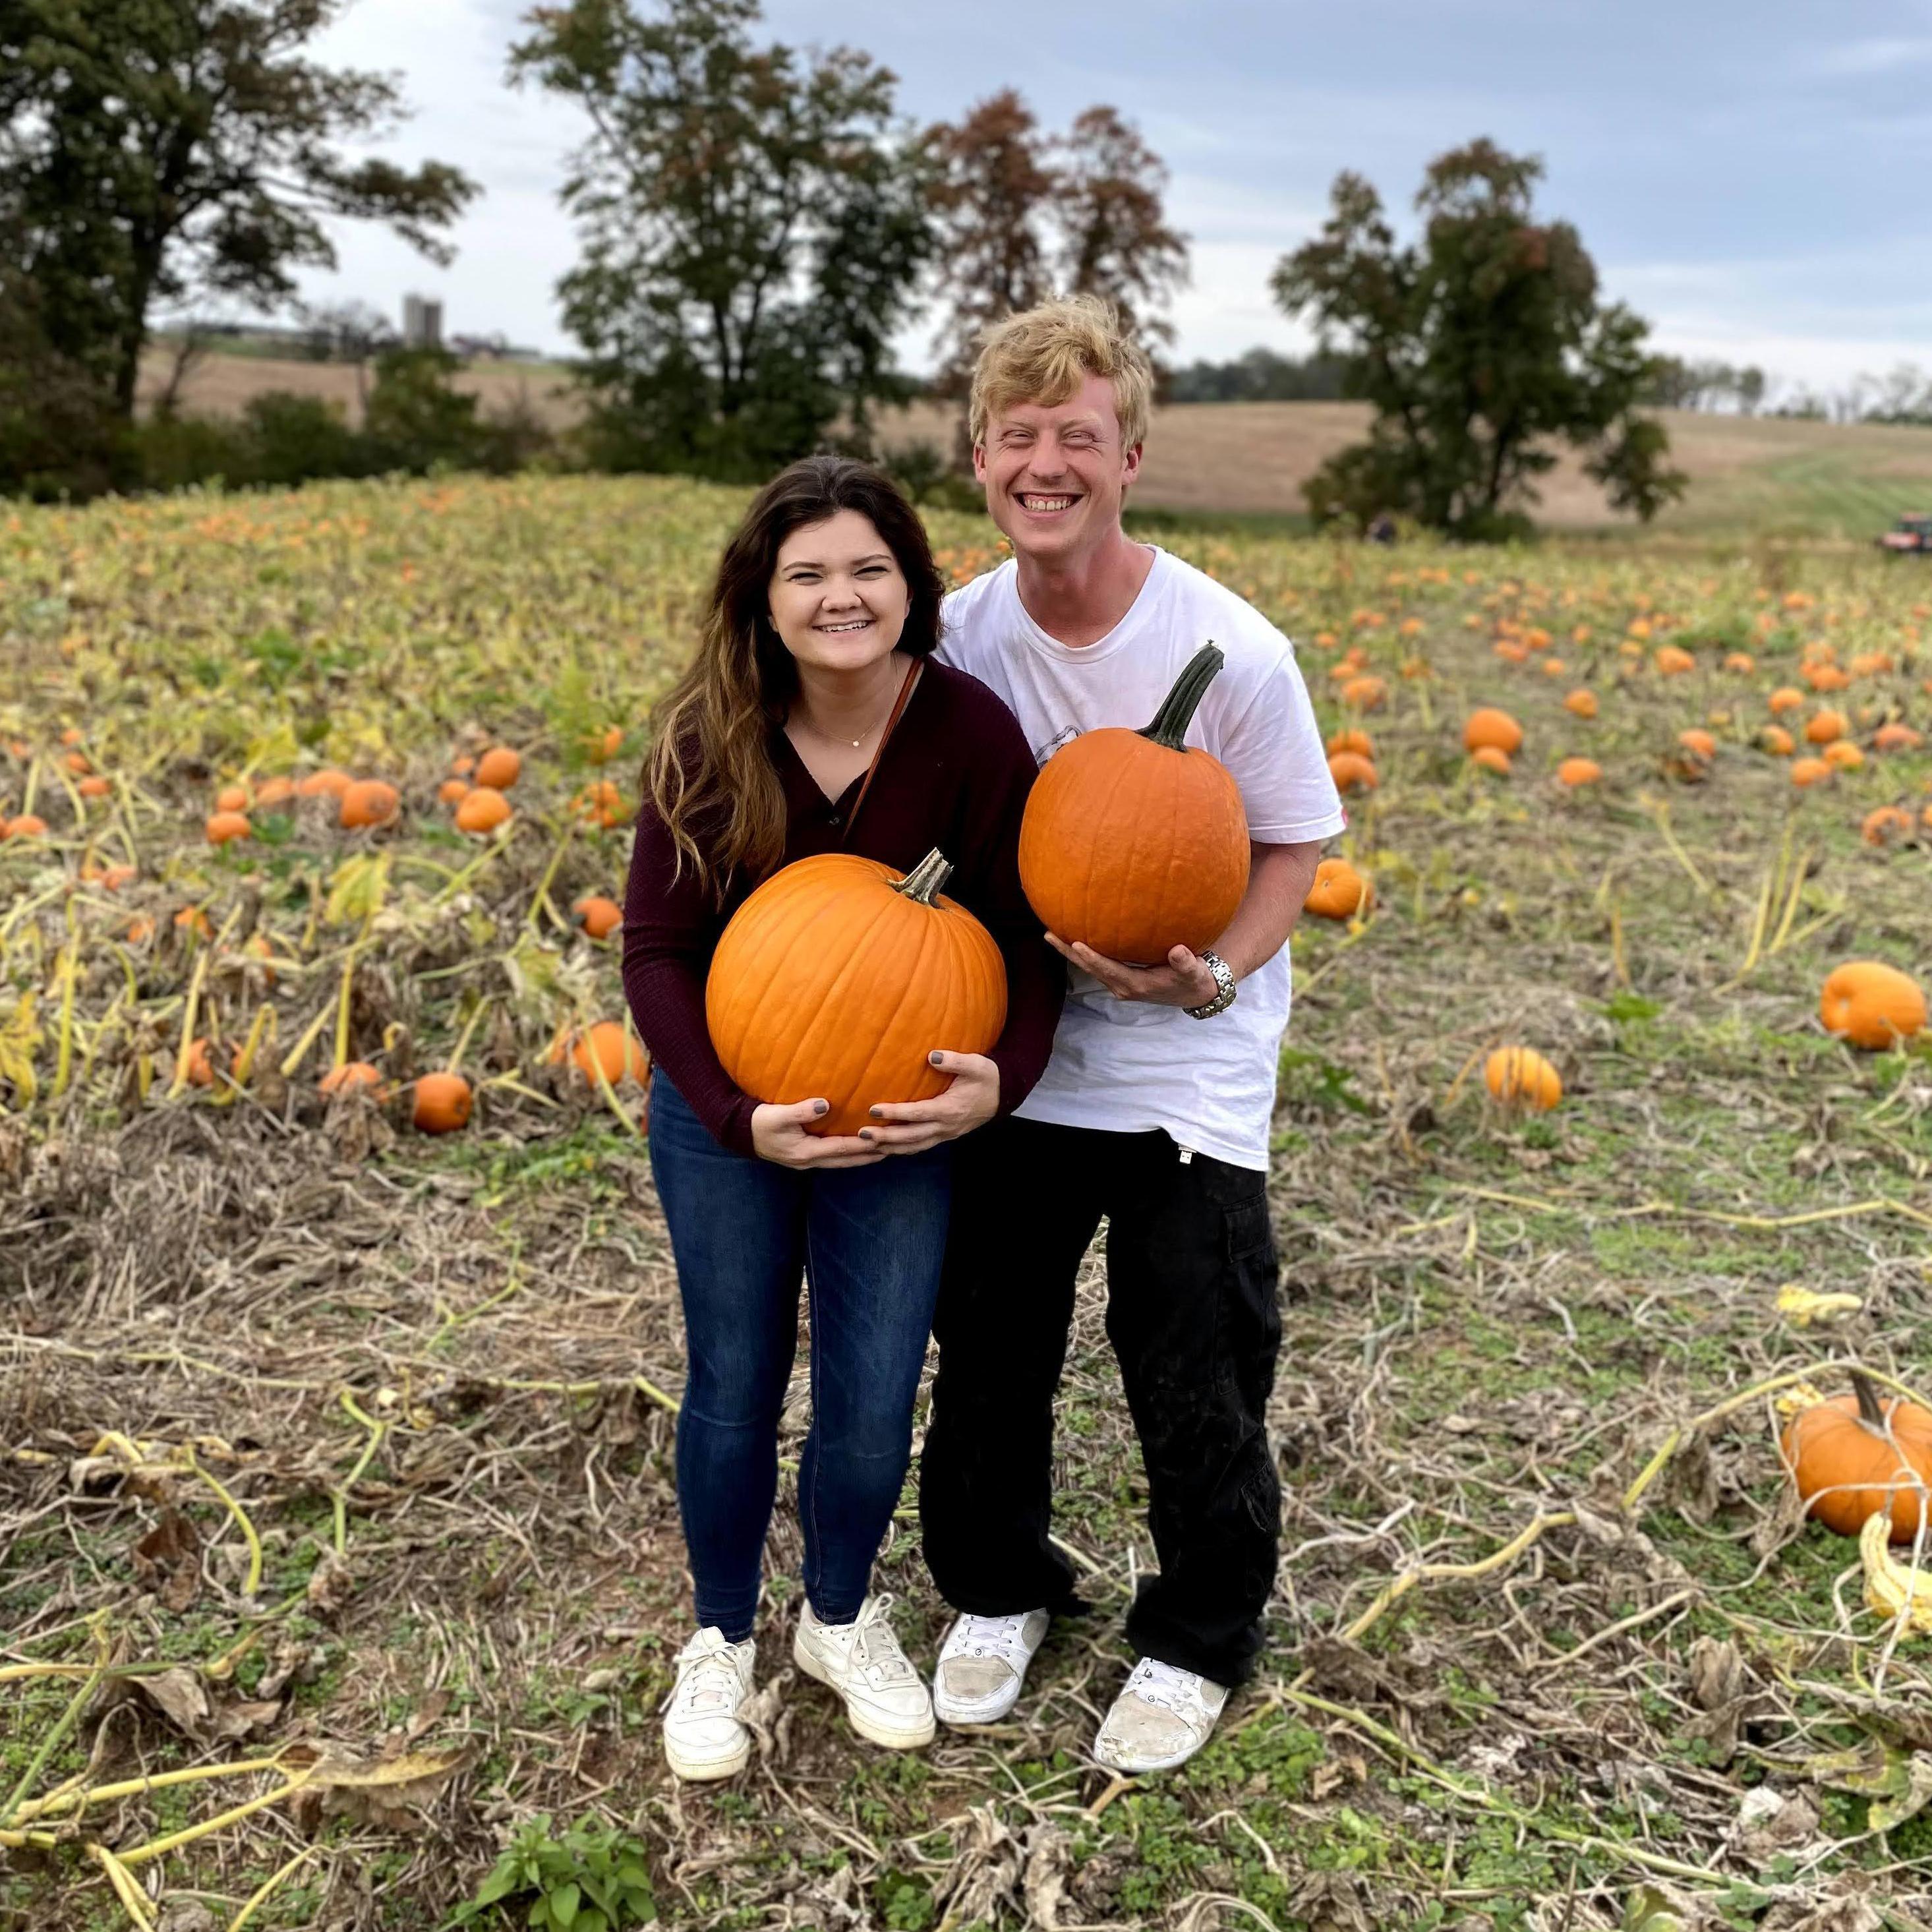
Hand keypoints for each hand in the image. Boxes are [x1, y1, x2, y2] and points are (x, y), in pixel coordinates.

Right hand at [751, 1098, 884, 1168]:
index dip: (862, 1145)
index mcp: (805, 1152)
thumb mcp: (777, 1115)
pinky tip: (856, 1149)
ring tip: (881, 1152)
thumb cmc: (760, 1122)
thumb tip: (826, 1104)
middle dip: (867, 1156)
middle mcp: (809, 1161)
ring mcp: (806, 1161)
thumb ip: (801, 1110)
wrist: (741, 1134)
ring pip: (840, 1162)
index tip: (881, 1140)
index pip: (840, 1149)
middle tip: (891, 1150)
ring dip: (860, 1158)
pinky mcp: (804, 1156)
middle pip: (845, 1161)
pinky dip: (847, 1155)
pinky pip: (832, 1158)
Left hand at [859, 1051, 999, 1153]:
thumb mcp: (976, 1064)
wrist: (1002, 1096)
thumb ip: (955, 1061)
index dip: (896, 1113)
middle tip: (862, 1134)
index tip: (873, 1109)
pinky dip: (901, 1150)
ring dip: (890, 1147)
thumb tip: (932, 1055)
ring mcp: (945, 1134)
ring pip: (914, 1146)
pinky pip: (919, 1147)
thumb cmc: (986, 1077)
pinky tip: (885, 1149)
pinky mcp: (943, 1136)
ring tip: (867, 1145)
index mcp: (950, 1109)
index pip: (918, 1113)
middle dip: (886, 1137)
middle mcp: (946, 1126)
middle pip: (912, 1136)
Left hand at [1047, 935, 1220, 1007]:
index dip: (1092, 958)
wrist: (1196, 993)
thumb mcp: (1195, 972)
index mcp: (1136, 985)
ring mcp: (1120, 984)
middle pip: (1090, 969)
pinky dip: (1084, 953)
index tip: (1076, 943)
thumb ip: (1186, 962)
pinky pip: (1098, 965)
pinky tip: (1074, 938)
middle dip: (1069, 952)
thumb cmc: (1195, 979)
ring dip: (1071, 953)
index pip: (1108, 970)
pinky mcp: (1121, 979)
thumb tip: (1177, 951)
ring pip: (1091, 968)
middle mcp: (1123, 987)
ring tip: (1052, 933)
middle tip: (1048, 934)